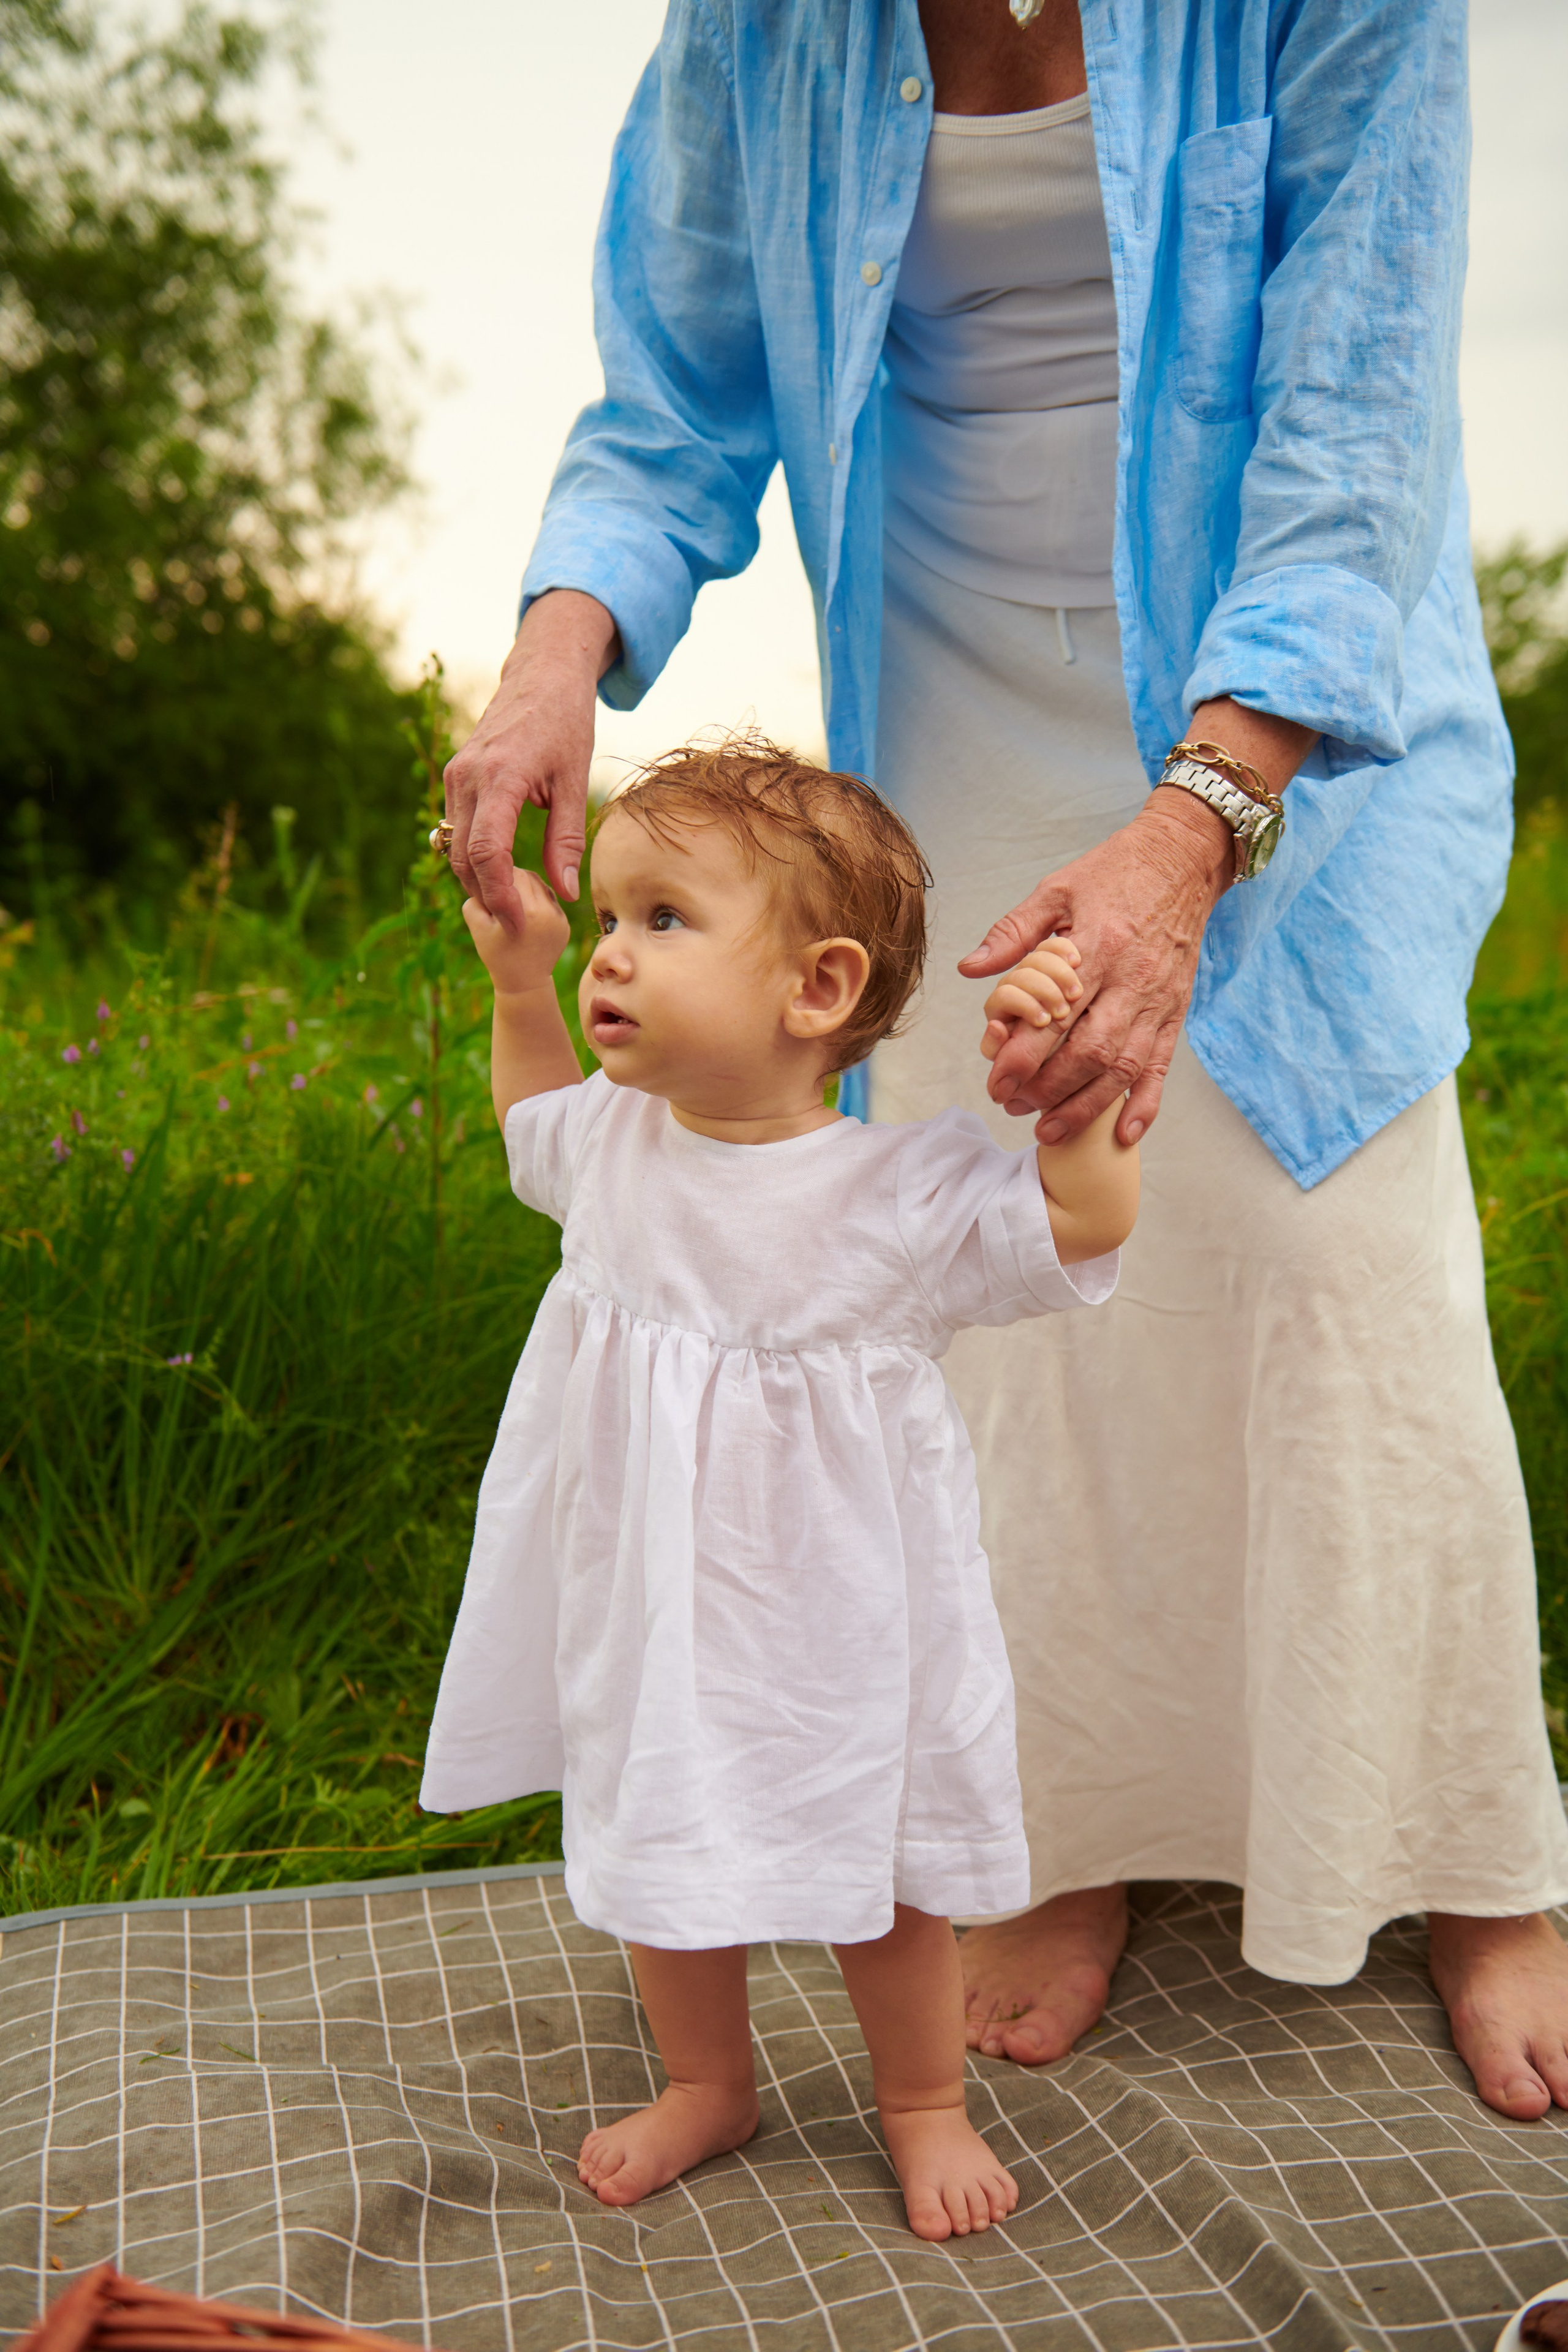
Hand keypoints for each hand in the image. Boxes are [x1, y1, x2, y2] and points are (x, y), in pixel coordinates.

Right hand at [444, 589, 618, 930]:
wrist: (542, 674)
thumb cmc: (565, 722)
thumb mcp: (575, 782)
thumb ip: (566, 839)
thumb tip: (567, 893)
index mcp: (501, 777)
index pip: (487, 853)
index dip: (499, 895)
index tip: (517, 923)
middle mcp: (468, 776)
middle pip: (464, 856)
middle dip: (487, 895)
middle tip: (517, 922)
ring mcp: (457, 774)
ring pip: (455, 845)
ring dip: (478, 878)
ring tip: (511, 900)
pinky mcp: (456, 774)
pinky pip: (457, 827)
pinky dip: (474, 854)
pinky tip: (502, 868)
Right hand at [463, 866, 570, 997]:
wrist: (523, 981)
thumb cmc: (495, 953)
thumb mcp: (476, 923)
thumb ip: (475, 895)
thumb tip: (484, 873)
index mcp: (525, 913)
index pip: (510, 873)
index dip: (495, 875)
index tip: (486, 884)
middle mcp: (546, 913)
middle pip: (526, 876)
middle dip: (509, 879)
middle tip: (497, 889)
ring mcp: (558, 918)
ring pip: (539, 883)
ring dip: (523, 885)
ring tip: (510, 899)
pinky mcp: (564, 922)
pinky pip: (548, 898)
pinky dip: (535, 898)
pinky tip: (524, 909)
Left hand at [959, 792, 1231, 1146]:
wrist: (1182, 859)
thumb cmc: (1113, 873)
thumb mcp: (1056, 889)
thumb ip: (1013, 932)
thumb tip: (970, 969)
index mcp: (1097, 946)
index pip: (1056, 1014)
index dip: (1024, 1054)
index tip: (996, 1080)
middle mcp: (1132, 979)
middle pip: (1090, 1051)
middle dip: (1048, 1088)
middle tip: (1011, 1105)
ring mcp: (1158, 1000)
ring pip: (1123, 1067)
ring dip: (1086, 1107)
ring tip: (1048, 1131)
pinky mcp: (1176, 1012)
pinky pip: (1161, 1067)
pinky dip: (1145, 1105)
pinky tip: (1122, 1136)